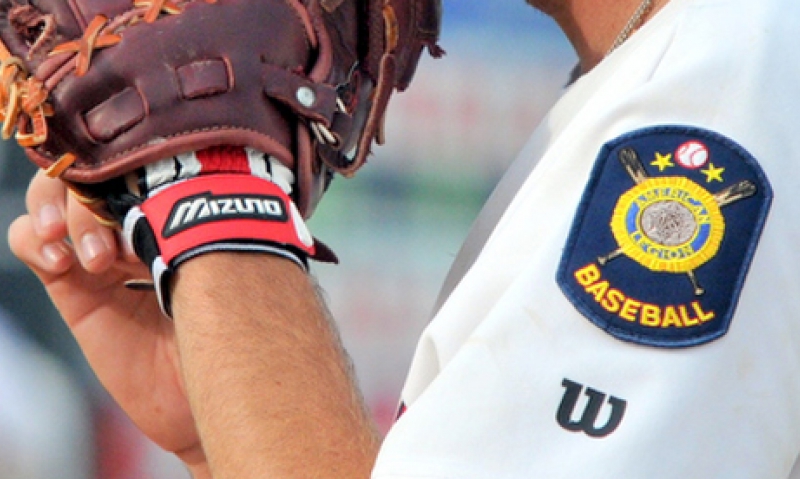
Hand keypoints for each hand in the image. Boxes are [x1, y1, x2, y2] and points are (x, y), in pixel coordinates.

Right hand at [8, 170, 207, 474]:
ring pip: (53, 197)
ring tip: (92, 256)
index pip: (137, 161)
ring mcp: (101, 254)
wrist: (210, 394)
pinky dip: (35, 240)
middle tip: (112, 224)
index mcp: (177, 209)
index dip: (128, 162)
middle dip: (92, 188)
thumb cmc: (228, 328)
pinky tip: (63, 263)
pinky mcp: (73, 289)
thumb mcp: (218, 269)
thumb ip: (193, 226)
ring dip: (62, 211)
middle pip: (91, 170)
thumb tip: (183, 179)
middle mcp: (135, 224)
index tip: (148, 187)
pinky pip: (31, 243)